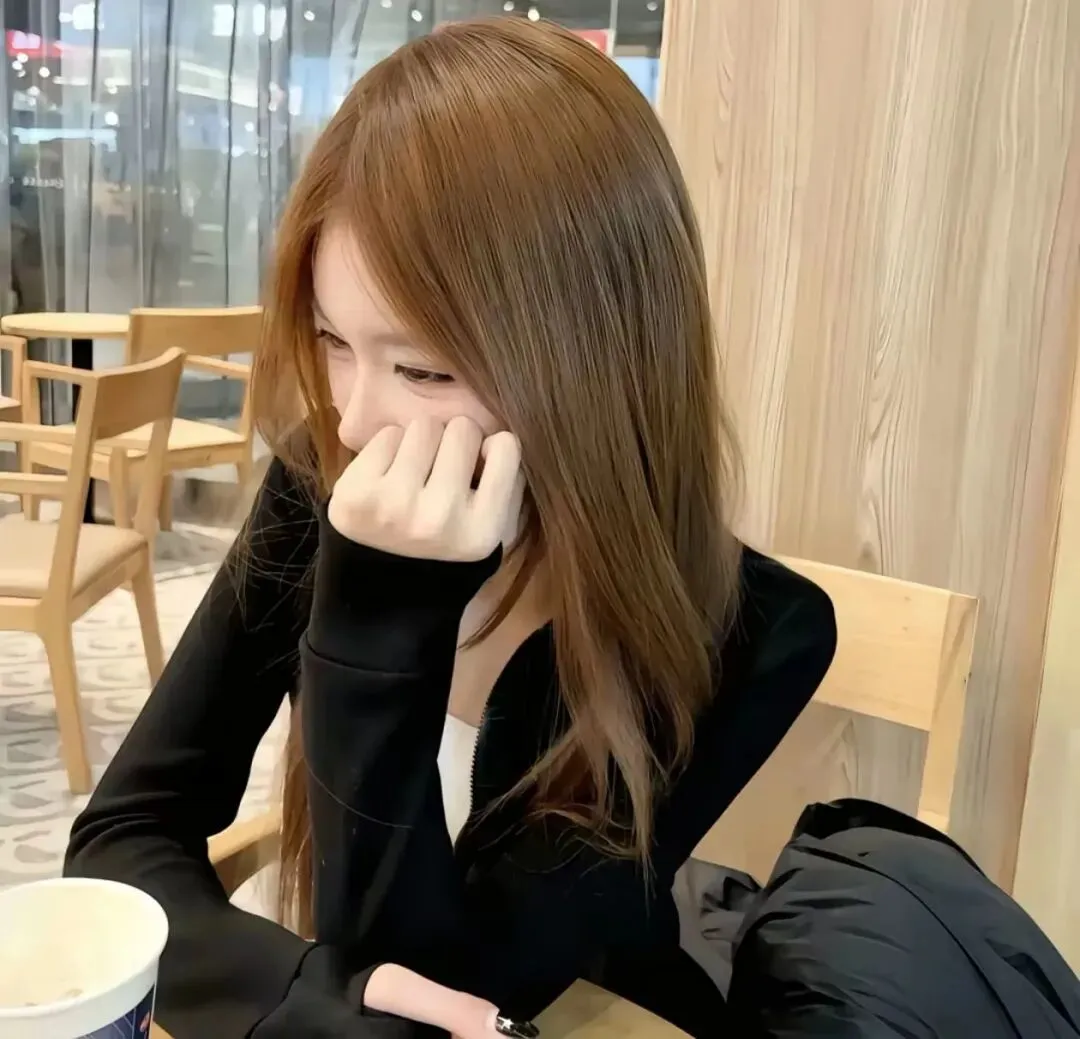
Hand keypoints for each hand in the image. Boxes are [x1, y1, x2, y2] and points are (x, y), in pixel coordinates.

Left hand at [328, 417, 524, 562]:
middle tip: (442, 470)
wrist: (381, 580)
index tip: (478, 467)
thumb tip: (493, 437)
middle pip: (462, 429)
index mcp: (481, 531)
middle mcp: (440, 518)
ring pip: (424, 426)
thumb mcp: (490, 524)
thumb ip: (506, 480)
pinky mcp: (357, 492)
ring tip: (414, 474)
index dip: (493, 449)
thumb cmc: (444, 540)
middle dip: (454, 443)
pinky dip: (391, 449)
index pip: (506, 446)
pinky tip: (388, 478)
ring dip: (421, 443)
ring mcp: (394, 504)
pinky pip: (388, 434)